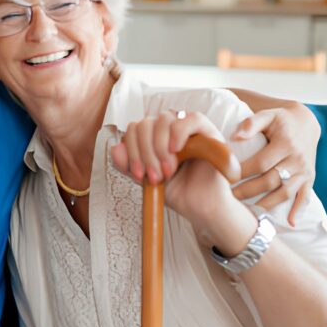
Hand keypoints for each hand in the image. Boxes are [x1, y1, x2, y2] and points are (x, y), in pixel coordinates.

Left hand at [112, 111, 238, 229]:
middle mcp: (170, 129)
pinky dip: (179, 132)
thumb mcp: (146, 179)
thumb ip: (128, 165)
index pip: (134, 128)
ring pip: (164, 118)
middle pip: (145, 123)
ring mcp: (190, 129)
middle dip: (145, 152)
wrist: (202, 209)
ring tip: (168, 170)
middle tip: (155, 176)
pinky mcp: (210, 132)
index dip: (131, 150)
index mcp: (154, 138)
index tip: (139, 175)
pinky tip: (176, 150)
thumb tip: (116, 148)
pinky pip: (192, 118)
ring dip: (160, 146)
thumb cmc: (177, 192)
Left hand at [231, 102, 319, 225]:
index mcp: (286, 144)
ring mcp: (305, 171)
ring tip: (247, 213)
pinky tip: (289, 223)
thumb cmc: (280, 119)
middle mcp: (298, 159)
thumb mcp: (268, 114)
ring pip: (285, 193)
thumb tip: (234, 136)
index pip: (261, 163)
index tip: (224, 178)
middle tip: (228, 198)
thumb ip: (251, 123)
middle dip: (248, 191)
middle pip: (271, 181)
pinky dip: (298, 210)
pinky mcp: (310, 179)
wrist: (306, 123)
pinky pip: (305, 197)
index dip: (242, 172)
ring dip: (266, 204)